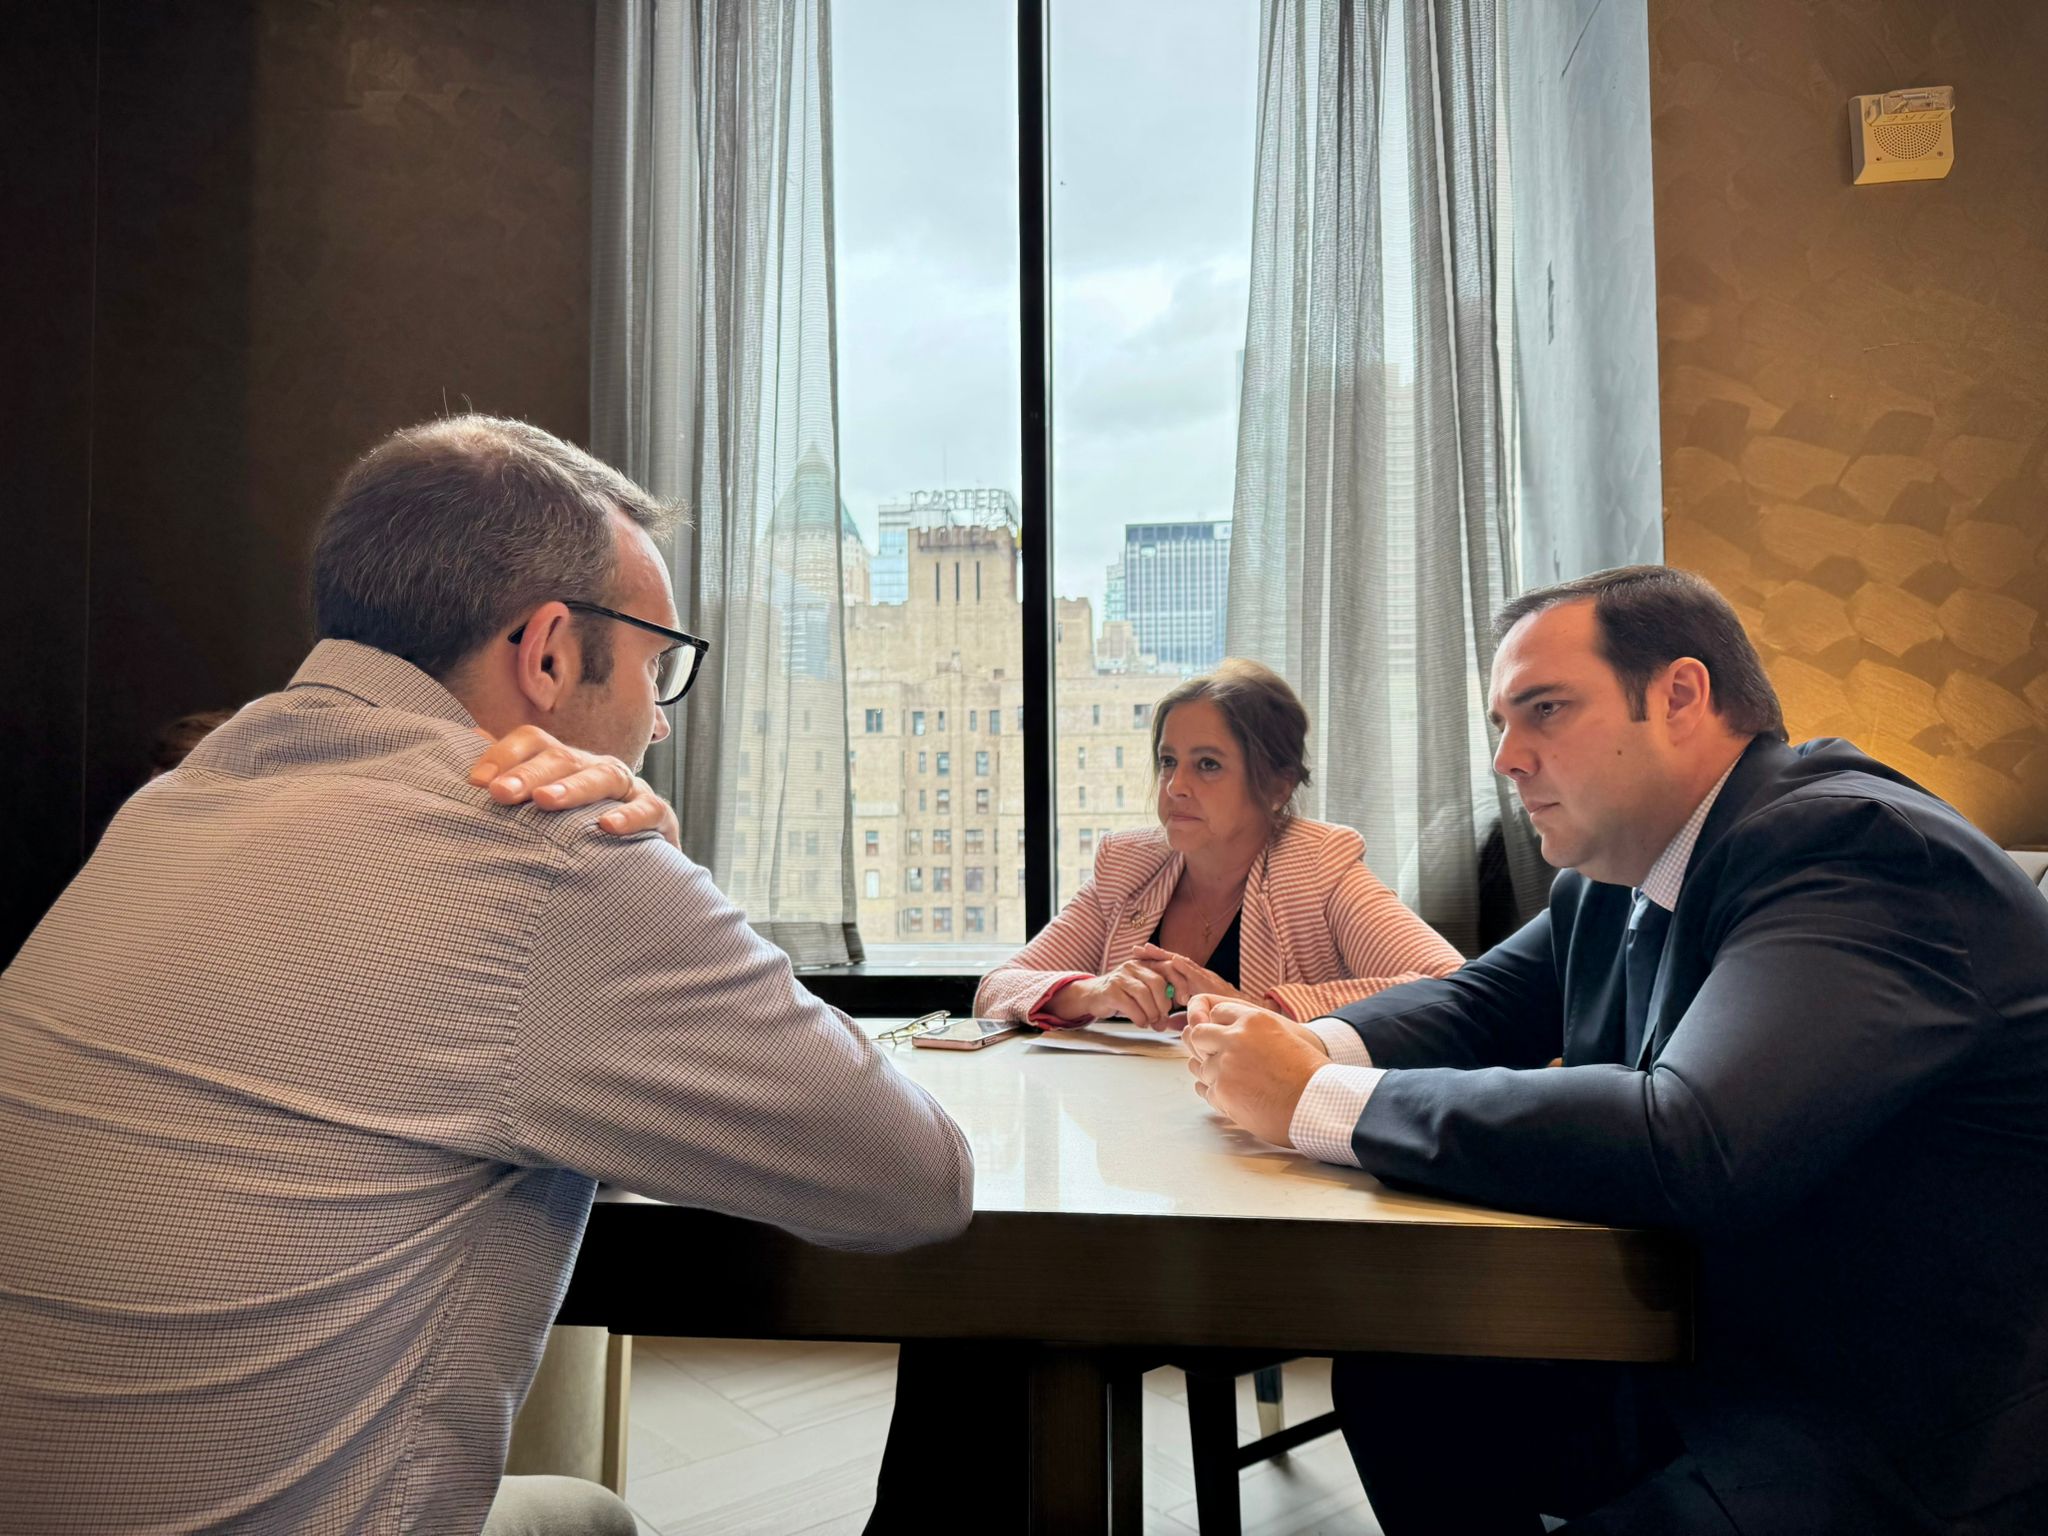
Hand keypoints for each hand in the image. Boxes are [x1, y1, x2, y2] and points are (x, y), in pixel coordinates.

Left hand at [468, 725, 679, 847]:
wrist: (641, 860)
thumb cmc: (579, 827)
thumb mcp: (544, 800)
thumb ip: (510, 771)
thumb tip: (468, 735)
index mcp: (565, 762)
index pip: (533, 741)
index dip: (504, 755)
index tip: (476, 783)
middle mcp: (595, 767)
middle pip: (562, 758)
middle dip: (529, 774)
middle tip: (500, 793)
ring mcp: (629, 789)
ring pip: (603, 776)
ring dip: (573, 788)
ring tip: (546, 801)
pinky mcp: (659, 816)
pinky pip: (649, 809)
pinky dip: (631, 815)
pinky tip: (606, 827)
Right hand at [1043, 960, 1174, 1027]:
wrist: (1092, 996)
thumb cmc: (1122, 996)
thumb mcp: (1142, 991)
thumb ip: (1158, 997)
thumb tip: (1171, 1015)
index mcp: (1145, 964)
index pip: (1169, 967)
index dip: (1180, 983)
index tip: (1184, 1000)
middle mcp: (1133, 966)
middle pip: (1157, 982)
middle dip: (1163, 1004)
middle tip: (1163, 1019)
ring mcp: (1120, 977)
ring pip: (1144, 994)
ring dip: (1151, 1013)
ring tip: (1152, 1023)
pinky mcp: (1110, 990)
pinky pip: (1130, 1005)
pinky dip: (1139, 1017)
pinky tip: (1141, 1022)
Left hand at [1131, 943, 1254, 1011]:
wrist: (1246, 1012)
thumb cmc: (1222, 1014)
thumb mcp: (1195, 1015)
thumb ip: (1180, 1019)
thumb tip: (1164, 1023)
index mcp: (1191, 982)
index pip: (1170, 969)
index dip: (1154, 963)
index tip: (1137, 959)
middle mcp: (1196, 975)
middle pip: (1172, 962)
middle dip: (1154, 955)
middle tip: (1135, 950)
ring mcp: (1204, 977)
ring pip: (1182, 963)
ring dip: (1164, 956)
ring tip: (1148, 949)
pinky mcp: (1211, 983)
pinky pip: (1197, 973)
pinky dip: (1185, 966)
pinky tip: (1173, 960)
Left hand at [1181, 997, 1331, 1146]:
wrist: (1319, 1103)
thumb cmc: (1310, 1073)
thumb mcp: (1283, 1035)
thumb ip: (1255, 1033)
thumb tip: (1231, 1040)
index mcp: (1253, 1019)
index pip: (1217, 1012)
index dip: (1218, 1026)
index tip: (1223, 1038)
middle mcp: (1235, 1038)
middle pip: (1198, 1034)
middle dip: (1205, 1046)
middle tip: (1220, 1060)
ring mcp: (1225, 1065)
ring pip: (1200, 1066)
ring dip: (1212, 1074)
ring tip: (1233, 1084)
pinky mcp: (1223, 1092)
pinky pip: (1206, 1090)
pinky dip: (1216, 1095)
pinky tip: (1231, 1097)